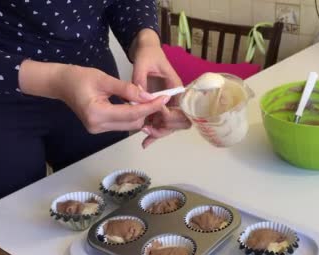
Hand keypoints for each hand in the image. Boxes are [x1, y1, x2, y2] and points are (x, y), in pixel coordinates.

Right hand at [18, 60, 168, 133]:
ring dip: (141, 115)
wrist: (60, 84)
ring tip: (152, 102)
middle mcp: (97, 126)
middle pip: (132, 123)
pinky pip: (121, 124)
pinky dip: (131, 116)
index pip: (131, 114)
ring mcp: (97, 129)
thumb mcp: (104, 78)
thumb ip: (127, 89)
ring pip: (128, 126)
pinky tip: (139, 106)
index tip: (163, 99)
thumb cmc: (79, 77)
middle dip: (148, 112)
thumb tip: (147, 96)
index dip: (150, 107)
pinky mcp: (99, 128)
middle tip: (160, 99)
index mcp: (96, 113)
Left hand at [130, 29, 191, 147]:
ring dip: (159, 133)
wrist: (146, 49)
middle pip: (179, 121)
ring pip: (170, 125)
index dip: (169, 115)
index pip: (180, 107)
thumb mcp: (142, 63)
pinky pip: (160, 123)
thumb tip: (138, 96)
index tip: (155, 114)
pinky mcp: (159, 106)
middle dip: (165, 128)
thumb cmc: (148, 54)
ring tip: (144, 138)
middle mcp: (175, 98)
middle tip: (148, 130)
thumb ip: (140, 79)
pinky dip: (154, 133)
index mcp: (176, 86)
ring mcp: (168, 103)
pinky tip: (145, 142)